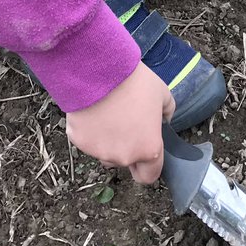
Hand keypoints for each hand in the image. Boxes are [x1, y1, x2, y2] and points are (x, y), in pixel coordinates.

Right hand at [66, 62, 175, 184]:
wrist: (99, 70)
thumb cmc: (134, 82)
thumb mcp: (162, 93)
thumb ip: (167, 112)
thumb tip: (163, 119)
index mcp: (148, 149)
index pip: (149, 176)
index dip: (147, 165)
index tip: (144, 150)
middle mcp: (123, 156)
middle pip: (125, 161)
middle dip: (126, 147)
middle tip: (125, 121)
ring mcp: (99, 151)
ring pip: (105, 152)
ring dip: (108, 140)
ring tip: (108, 113)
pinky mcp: (79, 142)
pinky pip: (86, 140)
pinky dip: (90, 130)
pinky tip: (93, 110)